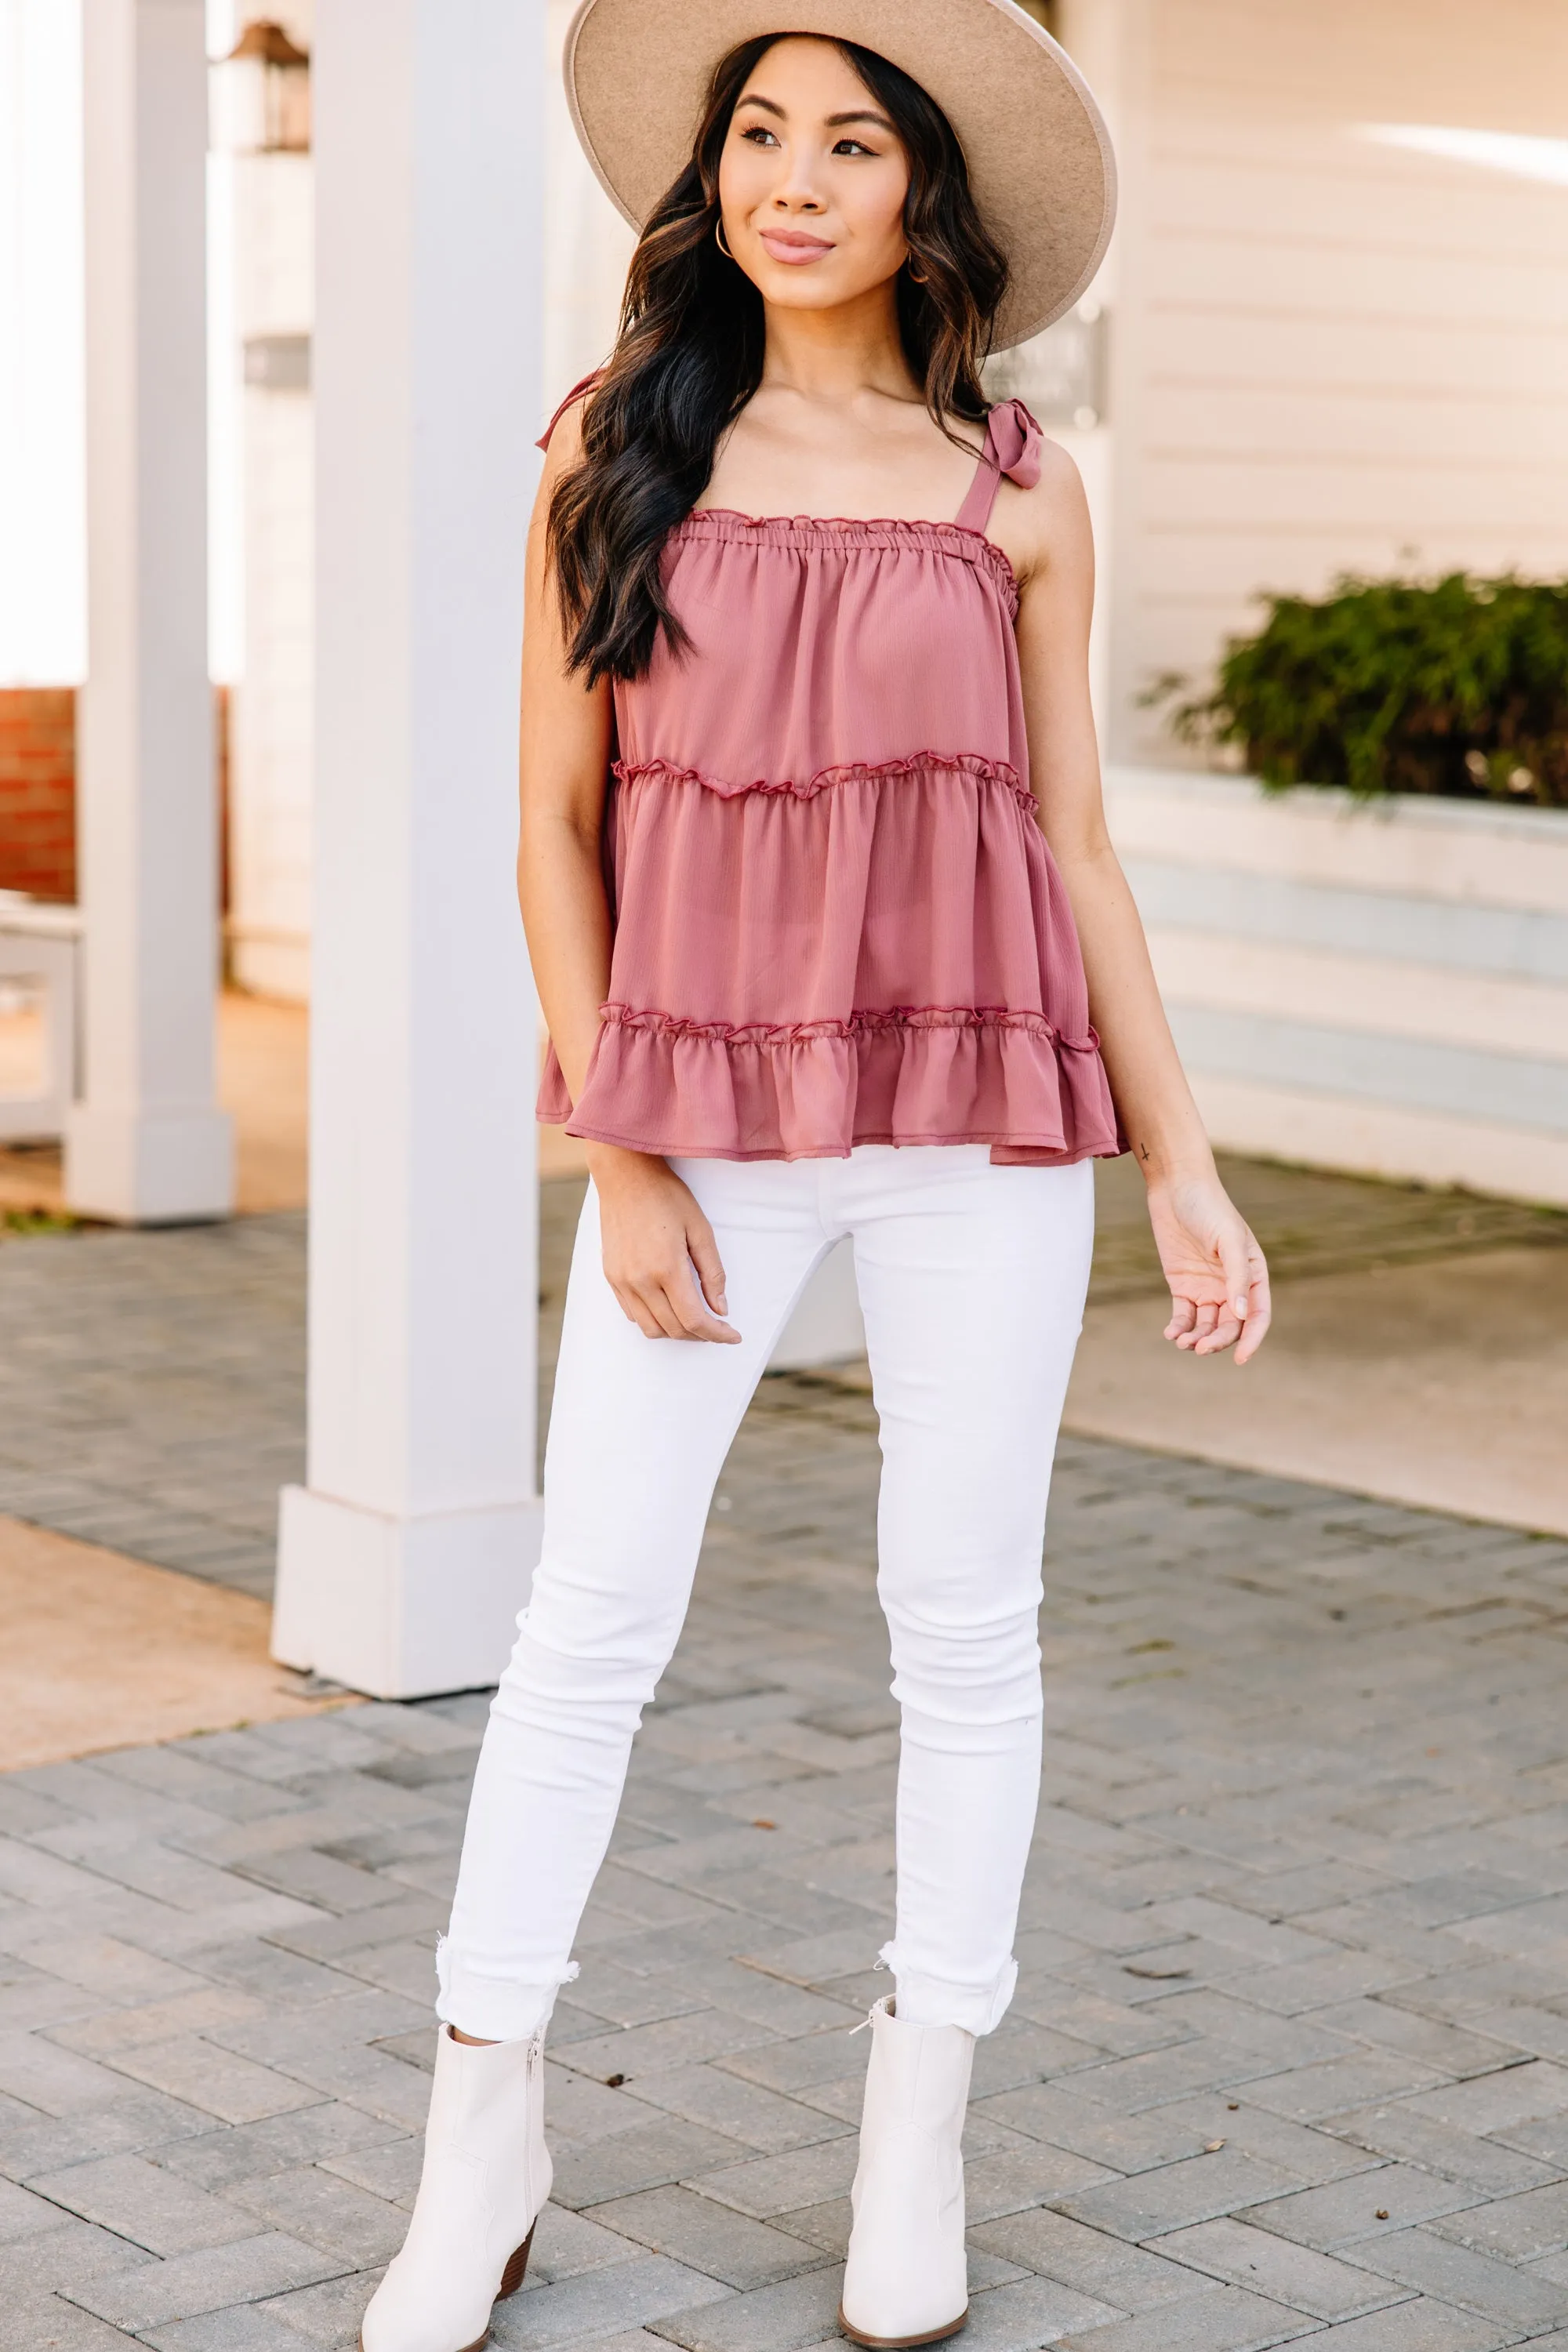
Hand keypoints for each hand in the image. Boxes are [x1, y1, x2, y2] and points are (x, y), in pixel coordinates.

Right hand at [587, 1145, 740, 1342]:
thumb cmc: (666, 1197)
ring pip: (651, 1329)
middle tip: (718, 1327)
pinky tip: (669, 1306)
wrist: (625, 1177)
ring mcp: (621, 1281)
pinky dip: (654, 1319)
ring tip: (694, 1319)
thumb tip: (721, 1309)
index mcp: (666, 1269)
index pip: (694, 1320)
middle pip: (674, 1329)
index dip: (717, 1334)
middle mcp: (640, 1281)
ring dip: (676, 1332)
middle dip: (701, 1335)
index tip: (733, 1336)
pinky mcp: (611, 1277)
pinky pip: (633, 1314)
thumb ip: (713, 1273)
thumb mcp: (701, 1230)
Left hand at [1145, 1169, 1270, 1363]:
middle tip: (1199, 1348)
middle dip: (1217, 1340)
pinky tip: (1171, 1334)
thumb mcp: (1229, 1239)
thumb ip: (1237, 1276)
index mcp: (1253, 1274)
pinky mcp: (1183, 1285)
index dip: (1252, 1339)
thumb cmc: (1209, 1207)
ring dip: (1197, 1338)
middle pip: (1230, 1325)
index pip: (1258, 1315)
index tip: (1240, 1359)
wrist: (1176, 1187)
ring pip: (1206, 1324)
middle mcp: (1232, 1285)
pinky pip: (1184, 1315)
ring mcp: (1207, 1287)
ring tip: (1182, 1342)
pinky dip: (1179, 1327)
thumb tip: (1241, 1315)